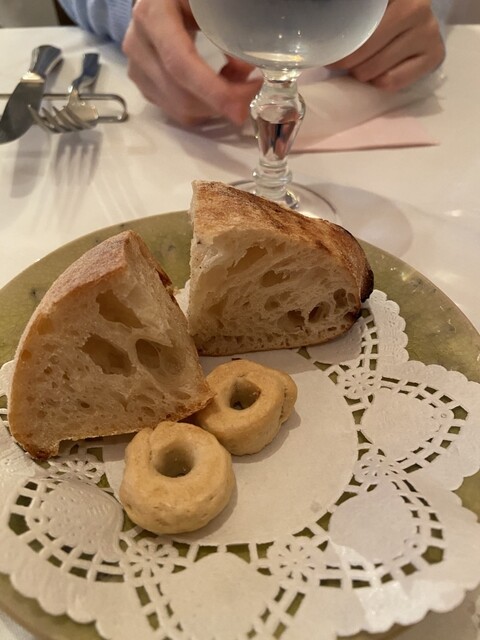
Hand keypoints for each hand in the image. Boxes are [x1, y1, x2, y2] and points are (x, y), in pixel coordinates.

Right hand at [122, 0, 261, 125]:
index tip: (240, 107)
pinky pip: (180, 111)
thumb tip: (248, 65)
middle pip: (182, 95)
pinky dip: (206, 108)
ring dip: (216, 106)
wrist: (159, 0)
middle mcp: (139, 46)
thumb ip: (225, 24)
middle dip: (222, 103)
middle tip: (253, 90)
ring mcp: (138, 69)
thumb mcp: (205, 1)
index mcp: (152, 16)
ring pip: (182, 109)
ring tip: (239, 85)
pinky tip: (220, 88)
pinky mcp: (145, 86)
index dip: (213, 91)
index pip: (181, 64)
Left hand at [328, 0, 445, 90]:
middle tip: (343, 60)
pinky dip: (379, 81)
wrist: (413, 22)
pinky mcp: (434, 56)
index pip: (360, 24)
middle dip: (347, 61)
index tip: (328, 49)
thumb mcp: (366, 11)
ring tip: (361, 64)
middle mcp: (419, 8)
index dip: (340, 41)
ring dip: (362, 73)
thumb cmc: (378, 18)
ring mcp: (429, 32)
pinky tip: (379, 71)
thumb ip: (349, 16)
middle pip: (364, 51)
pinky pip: (392, 82)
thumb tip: (317, 37)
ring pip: (376, 69)